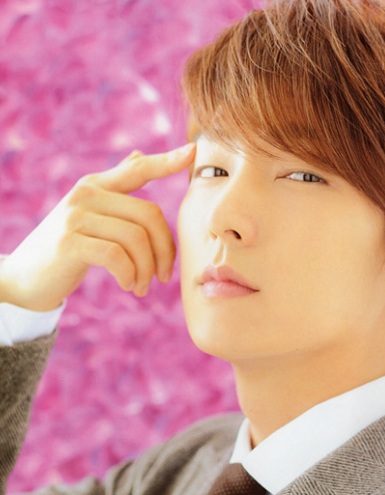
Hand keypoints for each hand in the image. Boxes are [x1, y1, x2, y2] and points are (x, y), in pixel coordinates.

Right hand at [0, 143, 194, 310]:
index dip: (167, 161)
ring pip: (137, 238)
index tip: (195, 151)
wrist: (25, 277)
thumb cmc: (68, 246)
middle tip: (164, 276)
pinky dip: (130, 275)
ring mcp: (76, 215)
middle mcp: (87, 194)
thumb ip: (116, 186)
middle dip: (165, 250)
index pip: (139, 169)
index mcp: (97, 185)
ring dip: (147, 269)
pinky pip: (117, 256)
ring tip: (142, 287)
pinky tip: (128, 286)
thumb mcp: (92, 213)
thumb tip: (138, 154)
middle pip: (150, 215)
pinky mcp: (69, 242)